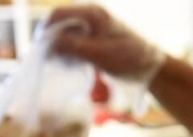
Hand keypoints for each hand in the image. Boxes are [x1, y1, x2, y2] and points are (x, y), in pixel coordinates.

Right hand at [48, 4, 164, 85]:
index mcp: (92, 13)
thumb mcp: (99, 54)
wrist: (151, 67)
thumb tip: (49, 42)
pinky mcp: (95, 38)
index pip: (58, 14)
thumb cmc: (129, 58)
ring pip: (66, 34)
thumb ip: (74, 47)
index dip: (45, 30)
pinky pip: (75, 41)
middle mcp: (90, 15)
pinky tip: (73, 65)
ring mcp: (93, 26)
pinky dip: (70, 52)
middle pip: (60, 23)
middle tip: (52, 61)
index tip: (41, 50)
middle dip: (53, 41)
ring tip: (64, 65)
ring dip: (61, 49)